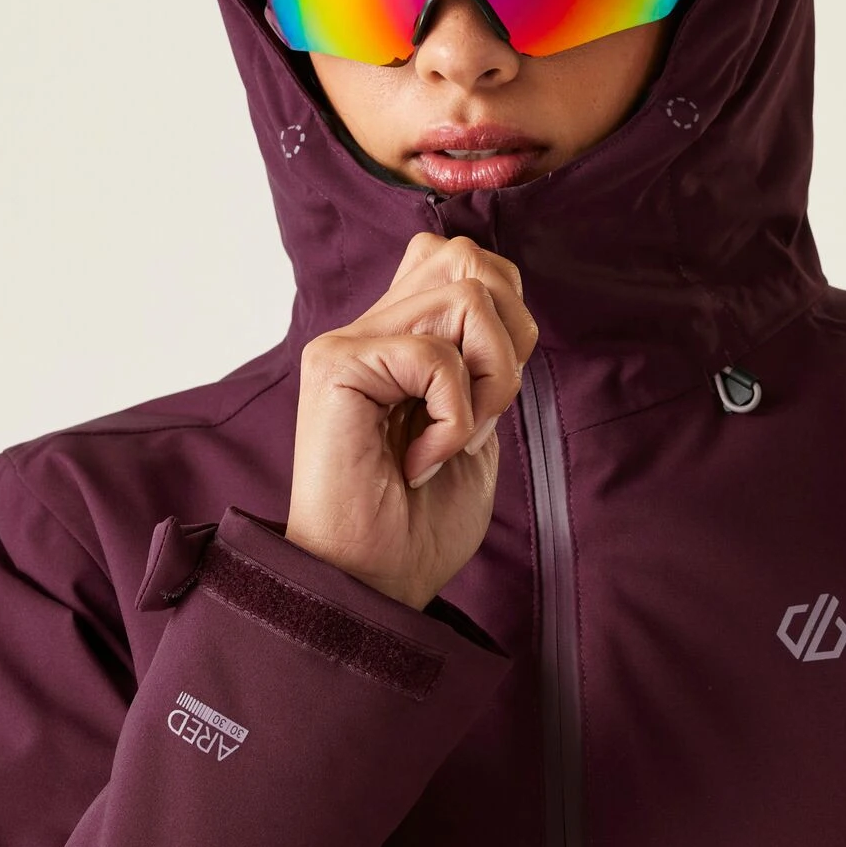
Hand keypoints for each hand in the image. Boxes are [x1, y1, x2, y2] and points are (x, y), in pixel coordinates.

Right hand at [285, 233, 539, 610]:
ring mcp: (348, 342)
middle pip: (471, 259)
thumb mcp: (477, 425)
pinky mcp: (335, 365)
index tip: (489, 397)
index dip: (508, 312)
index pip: (465, 257)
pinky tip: (419, 464)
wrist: (374, 589)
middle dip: (510, 339)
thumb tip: (507, 305)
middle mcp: (369, 327)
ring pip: (468, 295)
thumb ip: (484, 359)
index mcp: (400, 336)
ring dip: (489, 380)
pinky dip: (453, 420)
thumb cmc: (421, 524)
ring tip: (452, 439)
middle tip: (480, 414)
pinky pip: (437, 356)